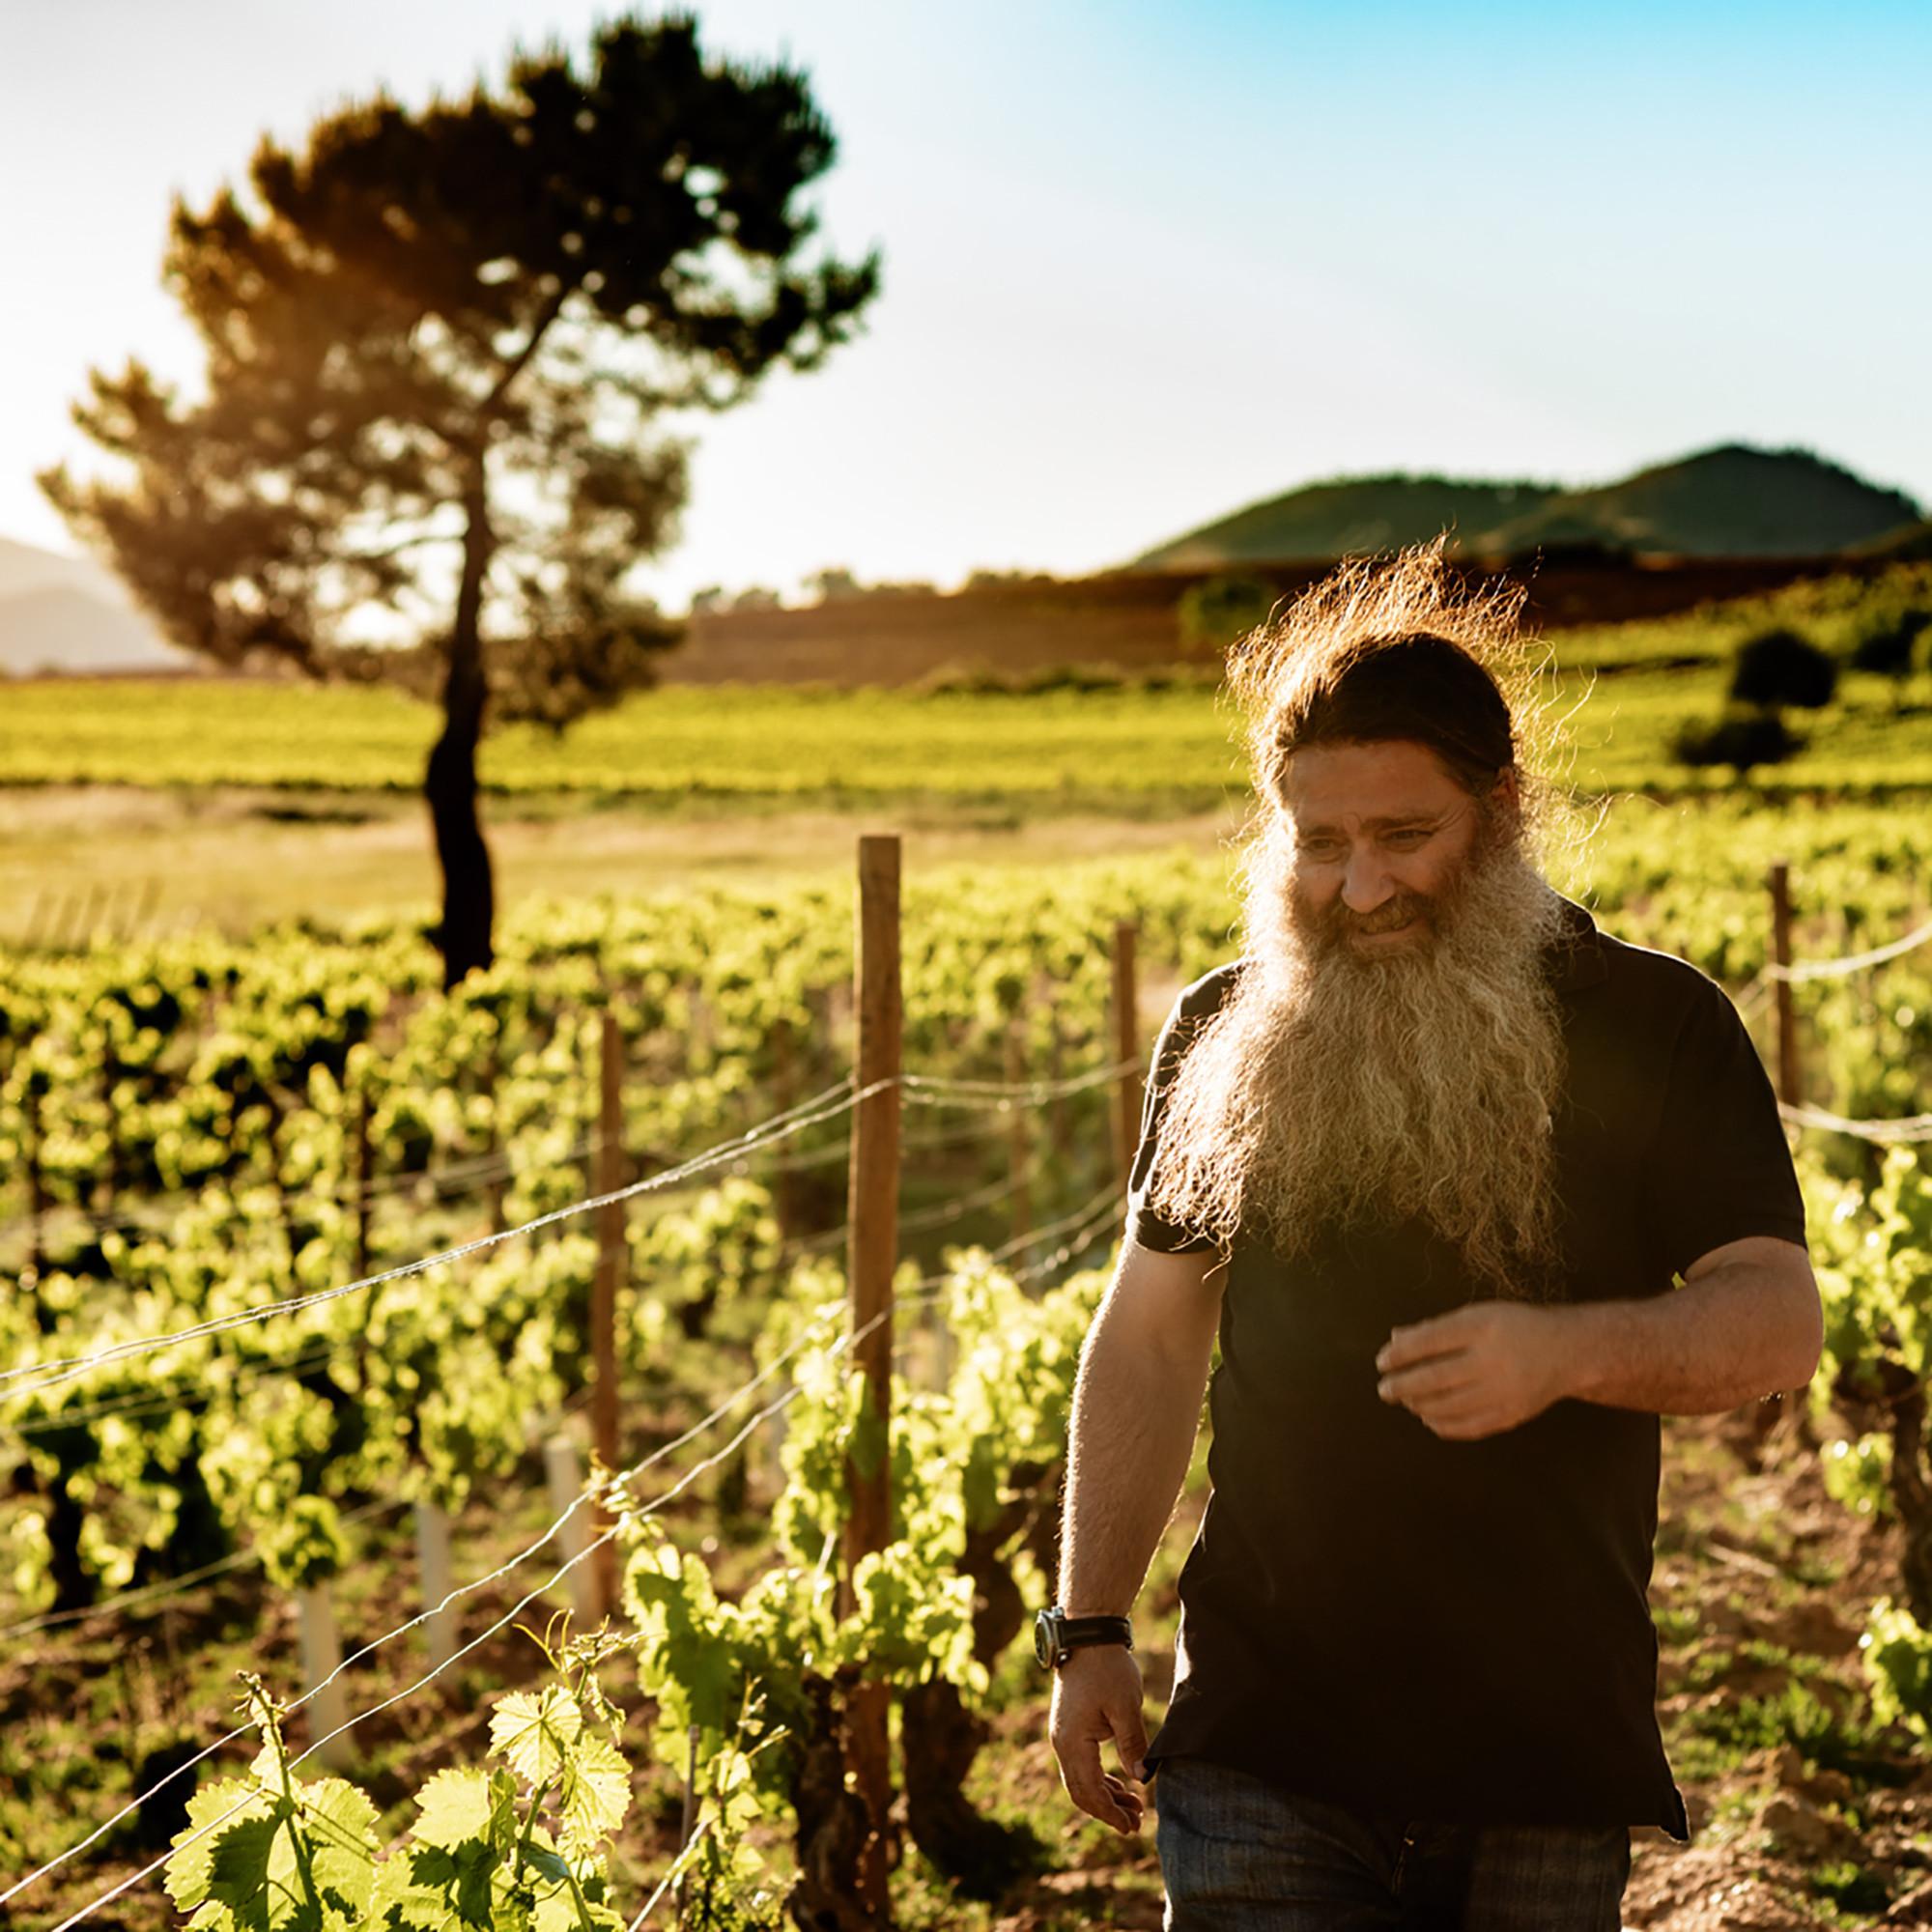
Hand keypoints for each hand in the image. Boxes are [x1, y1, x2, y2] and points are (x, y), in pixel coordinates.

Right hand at [1048, 1644, 1148, 1835]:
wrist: (1087, 1636)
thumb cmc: (1106, 1668)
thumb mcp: (1125, 1706)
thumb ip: (1132, 1743)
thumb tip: (1142, 1778)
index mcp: (1072, 1741)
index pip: (1088, 1791)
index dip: (1109, 1813)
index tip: (1132, 1827)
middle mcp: (1062, 1742)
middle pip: (1080, 1791)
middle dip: (1106, 1810)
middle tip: (1135, 1824)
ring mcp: (1063, 1735)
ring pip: (1080, 1779)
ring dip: (1105, 1796)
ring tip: (1134, 1806)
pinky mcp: (1070, 1727)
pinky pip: (1081, 1764)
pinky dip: (1100, 1779)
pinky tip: (1120, 1783)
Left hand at [1375, 1301, 1574, 1440]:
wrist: (1569, 1351)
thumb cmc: (1513, 1328)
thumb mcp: (1478, 1315)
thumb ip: (1436, 1328)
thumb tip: (1395, 1339)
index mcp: (1483, 1326)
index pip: (1431, 1340)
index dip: (1401, 1353)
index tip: (1381, 1362)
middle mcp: (1494, 1359)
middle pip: (1436, 1377)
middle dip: (1403, 1385)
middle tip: (1384, 1389)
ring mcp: (1505, 1390)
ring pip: (1449, 1405)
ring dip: (1419, 1405)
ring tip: (1405, 1400)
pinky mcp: (1512, 1414)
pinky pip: (1469, 1425)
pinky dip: (1443, 1424)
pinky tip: (1428, 1416)